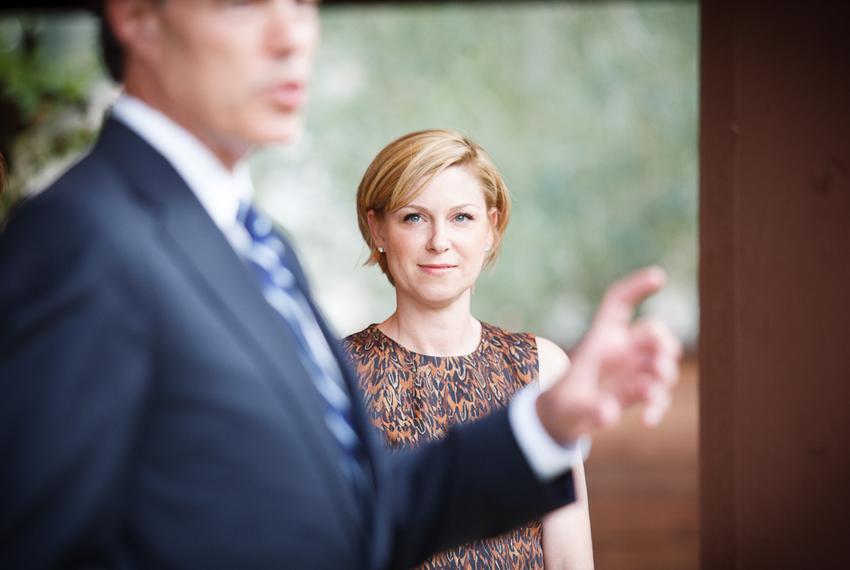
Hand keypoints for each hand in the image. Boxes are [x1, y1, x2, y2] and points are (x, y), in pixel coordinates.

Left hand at [536, 266, 682, 443]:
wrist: (560, 420)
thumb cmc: (561, 401)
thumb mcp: (569, 405)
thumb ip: (589, 408)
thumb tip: (609, 412)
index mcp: (601, 337)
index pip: (620, 303)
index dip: (637, 287)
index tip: (658, 277)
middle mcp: (621, 349)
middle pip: (652, 332)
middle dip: (663, 344)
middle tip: (660, 367)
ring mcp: (633, 369)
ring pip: (661, 362)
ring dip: (664, 376)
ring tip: (650, 396)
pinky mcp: (639, 391)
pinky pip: (658, 393)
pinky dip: (657, 405)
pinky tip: (648, 421)